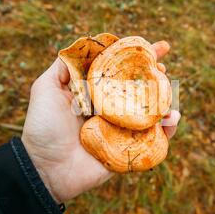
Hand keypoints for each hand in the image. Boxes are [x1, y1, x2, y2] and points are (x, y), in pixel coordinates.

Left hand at [21, 41, 180, 202]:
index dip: (139, 57)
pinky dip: (167, 130)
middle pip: (140, 88)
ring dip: (165, 101)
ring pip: (150, 112)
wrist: (44, 168)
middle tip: (163, 68)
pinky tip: (171, 119)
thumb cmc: (43, 128)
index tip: (158, 47)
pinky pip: (153, 139)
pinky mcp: (128, 150)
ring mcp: (120, 129)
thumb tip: (84, 44)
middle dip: (156, 76)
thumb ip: (62, 67)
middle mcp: (109, 109)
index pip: (121, 70)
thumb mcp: (45, 89)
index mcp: (94, 93)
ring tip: (169, 96)